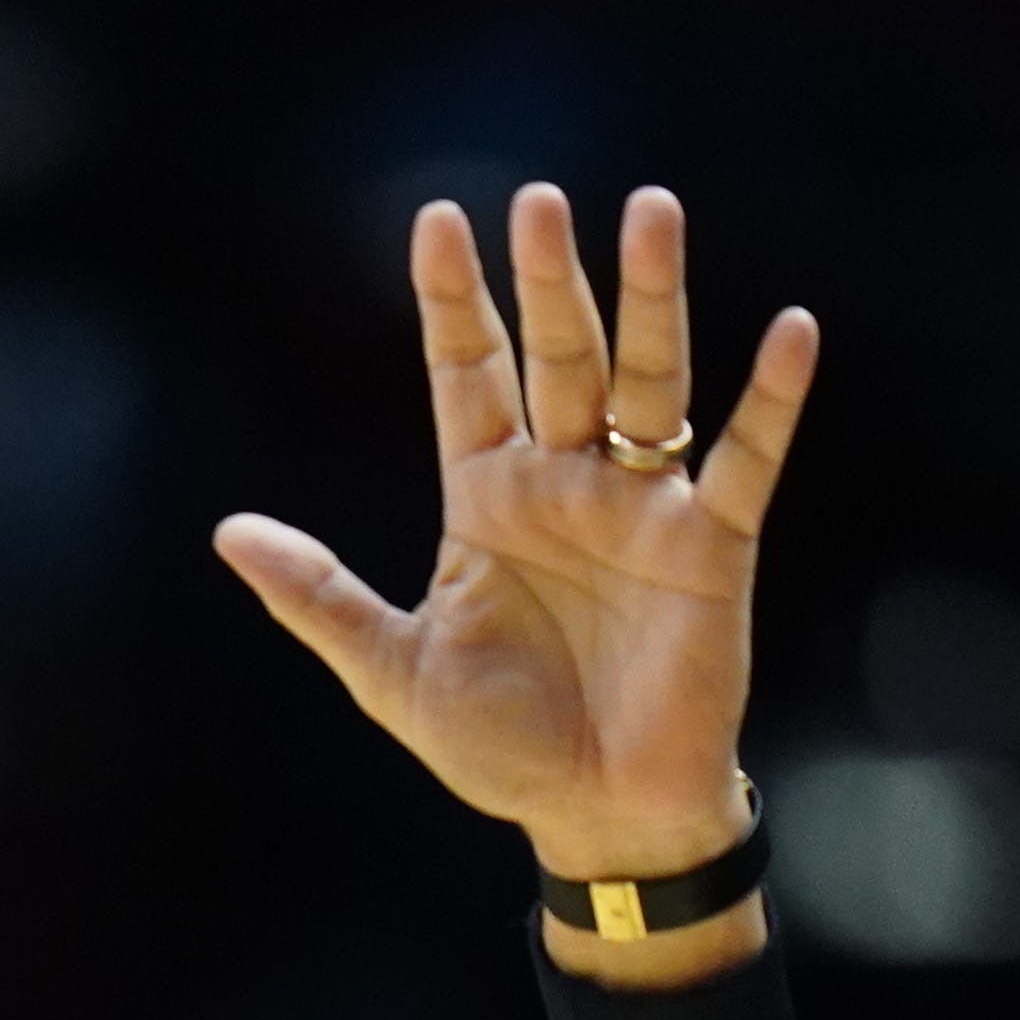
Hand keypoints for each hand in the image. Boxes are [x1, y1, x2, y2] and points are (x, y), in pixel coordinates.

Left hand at [217, 185, 814, 979]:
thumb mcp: (392, 670)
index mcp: (487, 499)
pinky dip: (772, 400)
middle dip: (547, 281)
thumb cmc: (499, 747)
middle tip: (537, 201)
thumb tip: (226, 533)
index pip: (468, 375)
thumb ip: (317, 597)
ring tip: (651, 211)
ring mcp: (642, 508)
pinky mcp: (711, 548)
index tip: (436, 219)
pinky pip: (746, 460)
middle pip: (557, 356)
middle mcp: (566, 483)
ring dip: (651, 299)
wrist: (596, 818)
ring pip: (648, 380)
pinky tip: (793, 331)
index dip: (453, 303)